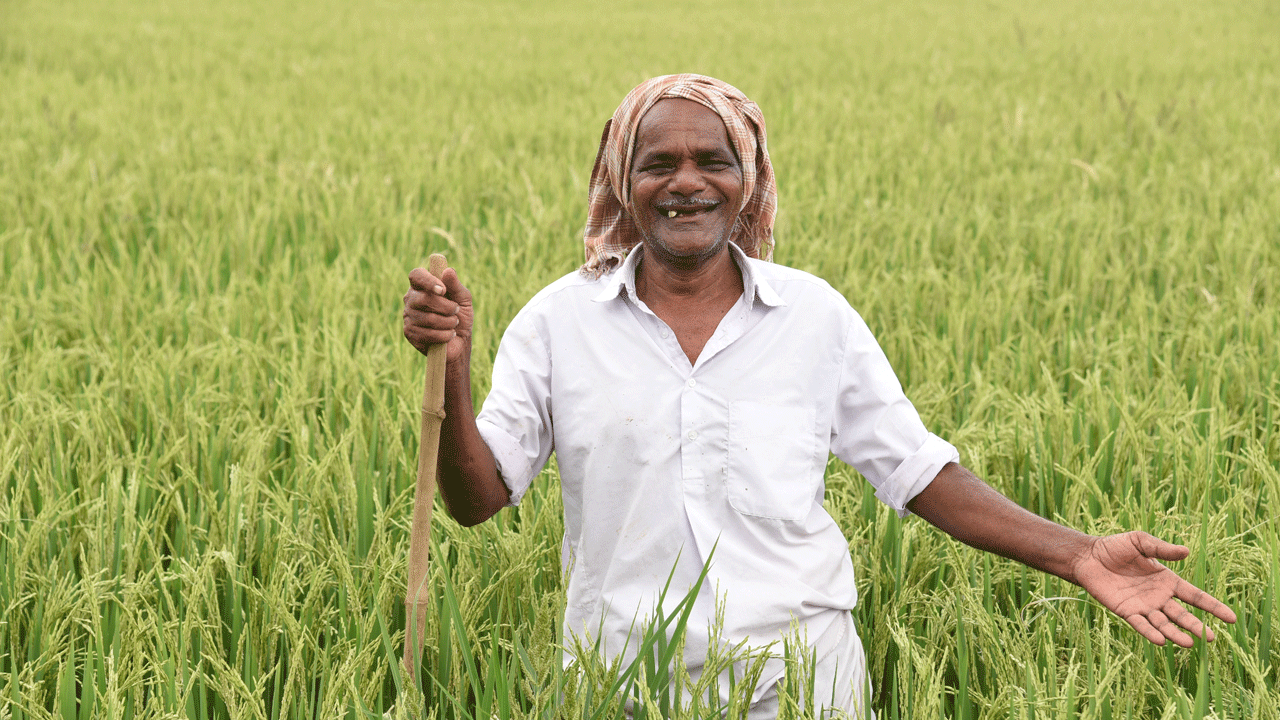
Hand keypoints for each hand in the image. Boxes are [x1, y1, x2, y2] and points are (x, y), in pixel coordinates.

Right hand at [402, 265, 473, 364]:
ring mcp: (408, 316)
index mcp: (422, 285)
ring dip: (448, 322)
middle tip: (456, 310)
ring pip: (428, 318)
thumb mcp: (463, 299)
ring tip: (454, 324)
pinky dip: (444, 335)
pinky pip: (427, 333)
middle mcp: (411, 299)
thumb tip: (448, 270)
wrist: (459, 341)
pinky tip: (449, 335)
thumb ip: (456, 285)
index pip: (416, 275)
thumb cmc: (460, 316)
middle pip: (423, 298)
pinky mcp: (409, 332)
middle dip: (446, 307)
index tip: (443, 290)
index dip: (428, 281)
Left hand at [1072, 531, 1236, 646]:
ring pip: (1164, 624)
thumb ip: (1162, 549)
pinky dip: (1150, 633)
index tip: (1231, 618)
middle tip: (1210, 638)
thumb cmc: (1114, 547)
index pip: (1195, 596)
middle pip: (1182, 615)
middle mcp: (1158, 597)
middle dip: (1196, 626)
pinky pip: (1141, 625)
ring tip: (1188, 643)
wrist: (1088, 557)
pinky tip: (1161, 641)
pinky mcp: (1126, 612)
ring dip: (1175, 634)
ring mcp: (1143, 606)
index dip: (1213, 607)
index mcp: (1167, 580)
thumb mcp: (1140, 542)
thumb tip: (1186, 551)